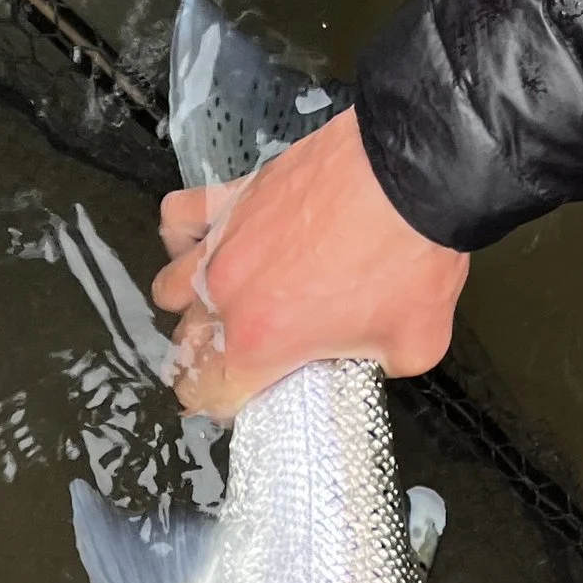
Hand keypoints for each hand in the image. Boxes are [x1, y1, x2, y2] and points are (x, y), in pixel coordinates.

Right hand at [154, 108, 468, 418]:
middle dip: (206, 364)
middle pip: (186, 347)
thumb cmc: (410, 255)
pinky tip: (203, 246)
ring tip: (218, 308)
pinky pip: (178, 218)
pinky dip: (182, 237)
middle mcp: (228, 295)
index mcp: (262, 342)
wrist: (411, 176)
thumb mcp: (413, 345)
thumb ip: (374, 365)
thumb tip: (369, 356)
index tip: (243, 401)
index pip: (210, 393)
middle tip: (237, 363)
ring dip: (188, 306)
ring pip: (169, 288)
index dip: (225, 406)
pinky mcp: (232, 198)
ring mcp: (223, 242)